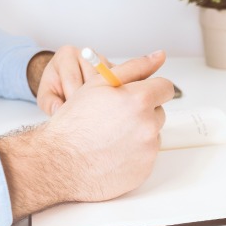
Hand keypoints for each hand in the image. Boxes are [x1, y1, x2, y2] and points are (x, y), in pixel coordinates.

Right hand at [0, 50, 174, 220]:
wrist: (60, 162)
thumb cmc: (75, 122)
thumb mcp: (99, 83)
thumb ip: (134, 67)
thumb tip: (159, 56)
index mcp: (139, 100)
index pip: (165, 88)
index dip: (151, 89)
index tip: (140, 95)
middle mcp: (148, 125)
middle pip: (159, 112)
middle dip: (142, 112)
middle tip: (115, 118)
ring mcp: (148, 150)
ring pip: (153, 134)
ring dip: (139, 133)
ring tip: (111, 137)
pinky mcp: (145, 169)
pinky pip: (147, 156)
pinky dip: (135, 154)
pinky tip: (113, 153)